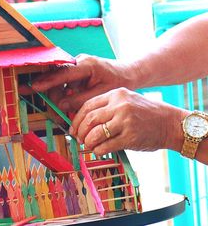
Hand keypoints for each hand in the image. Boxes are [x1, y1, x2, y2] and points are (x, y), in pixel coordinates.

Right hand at [19, 54, 136, 111]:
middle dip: (53, 96)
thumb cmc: (118, 82)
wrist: (128, 73)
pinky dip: (63, 96)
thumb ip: (80, 100)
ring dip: (58, 98)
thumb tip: (61, 106)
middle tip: (56, 113)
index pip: (63, 72)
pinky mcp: (75, 73)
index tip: (35, 87)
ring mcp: (76, 67)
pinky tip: (66, 107)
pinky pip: (63, 84)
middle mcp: (78, 62)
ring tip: (63, 114)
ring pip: (58, 83)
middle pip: (57, 79)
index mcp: (87, 64)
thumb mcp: (101, 94)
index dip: (48, 81)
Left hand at [70, 87, 187, 155]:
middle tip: (78, 139)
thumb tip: (83, 122)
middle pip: (90, 119)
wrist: (171, 123)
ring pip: (95, 133)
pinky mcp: (130, 137)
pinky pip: (106, 145)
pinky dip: (98, 150)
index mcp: (116, 94)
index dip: (77, 119)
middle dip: (80, 131)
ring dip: (88, 142)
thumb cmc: (146, 114)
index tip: (73, 128)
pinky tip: (98, 150)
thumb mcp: (126, 101)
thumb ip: (107, 107)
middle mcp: (120, 106)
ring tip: (88, 145)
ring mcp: (125, 121)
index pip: (88, 105)